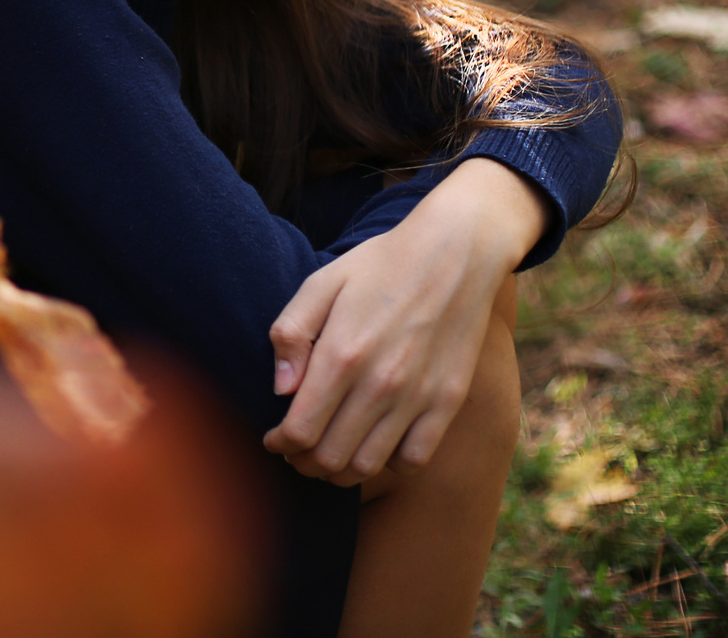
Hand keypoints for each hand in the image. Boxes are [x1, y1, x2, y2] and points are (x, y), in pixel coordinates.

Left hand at [263, 157, 544, 484]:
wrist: (454, 255)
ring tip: (328, 454)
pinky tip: (374, 445)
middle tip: (296, 451)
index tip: (273, 439)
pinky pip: (414, 460)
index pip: (300, 431)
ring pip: (369, 466)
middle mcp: (381, 385)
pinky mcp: (447, 403)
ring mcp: (418, 398)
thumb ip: (291, 334)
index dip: (280, 444)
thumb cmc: (378, 266)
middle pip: (330, 458)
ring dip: (340, 471)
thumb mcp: (321, 283)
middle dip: (304, 462)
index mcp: (342, 355)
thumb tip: (280, 390)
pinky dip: (388, 464)